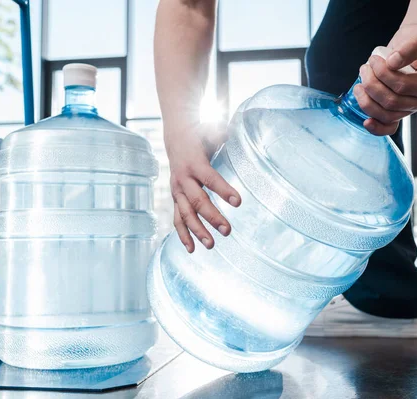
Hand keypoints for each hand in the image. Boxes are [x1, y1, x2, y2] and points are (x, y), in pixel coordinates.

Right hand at [166, 122, 240, 252]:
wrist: (176, 139)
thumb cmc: (200, 136)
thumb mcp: (212, 131)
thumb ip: (223, 134)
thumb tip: (242, 133)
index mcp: (195, 162)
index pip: (210, 178)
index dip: (223, 190)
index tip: (238, 202)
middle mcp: (183, 179)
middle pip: (197, 201)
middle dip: (212, 217)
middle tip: (228, 231)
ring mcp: (177, 191)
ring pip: (185, 214)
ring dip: (197, 231)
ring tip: (211, 245)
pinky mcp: (175, 199)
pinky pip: (177, 219)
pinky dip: (183, 235)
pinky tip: (192, 249)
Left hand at [355, 23, 416, 135]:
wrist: (411, 45)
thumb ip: (409, 47)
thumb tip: (393, 62)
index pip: (402, 87)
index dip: (383, 74)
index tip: (373, 59)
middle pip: (391, 102)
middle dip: (372, 84)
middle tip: (365, 67)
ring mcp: (409, 109)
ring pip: (384, 114)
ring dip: (367, 99)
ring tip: (360, 82)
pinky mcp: (397, 112)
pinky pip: (388, 127)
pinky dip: (376, 128)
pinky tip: (366, 122)